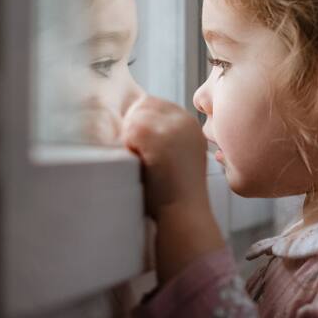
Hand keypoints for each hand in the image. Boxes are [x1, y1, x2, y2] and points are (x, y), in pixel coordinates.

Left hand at [121, 95, 224, 281]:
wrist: (184, 214)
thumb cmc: (176, 193)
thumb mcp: (179, 157)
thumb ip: (165, 137)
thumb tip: (133, 123)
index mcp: (190, 124)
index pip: (155, 104)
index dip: (140, 119)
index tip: (136, 141)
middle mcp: (184, 121)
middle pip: (143, 105)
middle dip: (132, 126)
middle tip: (134, 151)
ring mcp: (172, 127)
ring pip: (133, 117)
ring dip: (129, 138)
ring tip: (138, 160)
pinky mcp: (157, 137)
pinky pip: (128, 131)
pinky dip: (127, 147)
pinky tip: (137, 163)